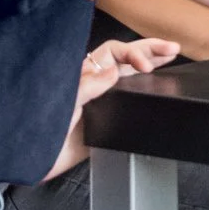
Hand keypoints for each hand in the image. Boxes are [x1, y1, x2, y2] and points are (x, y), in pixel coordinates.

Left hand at [47, 37, 178, 178]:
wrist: (36, 161)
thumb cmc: (40, 131)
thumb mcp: (65, 104)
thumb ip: (87, 86)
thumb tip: (112, 71)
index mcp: (83, 75)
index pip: (114, 52)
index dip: (133, 54)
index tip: (146, 67)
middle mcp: (94, 84)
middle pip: (125, 59)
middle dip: (149, 50)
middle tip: (171, 48)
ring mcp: (102, 100)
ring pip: (130, 75)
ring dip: (150, 63)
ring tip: (169, 56)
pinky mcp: (108, 118)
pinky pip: (130, 99)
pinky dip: (145, 89)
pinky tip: (156, 85)